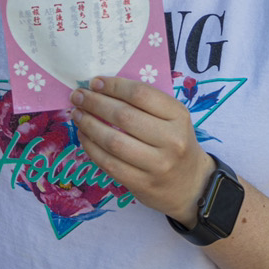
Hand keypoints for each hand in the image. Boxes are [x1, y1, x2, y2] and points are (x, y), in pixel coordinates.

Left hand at [70, 77, 213, 223]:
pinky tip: (83, 136)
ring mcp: (157, 165)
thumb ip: (146, 104)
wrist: (191, 186)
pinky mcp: (142, 184)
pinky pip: (109, 163)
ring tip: (77, 114)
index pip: (141, 94)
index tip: (94, 82)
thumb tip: (102, 88)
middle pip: (124, 116)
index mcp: (178, 115)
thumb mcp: (172, 119)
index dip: (113, 86)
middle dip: (95, 103)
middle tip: (78, 96)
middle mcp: (171, 140)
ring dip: (88, 125)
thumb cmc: (175, 143)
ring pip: (113, 141)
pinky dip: (91, 147)